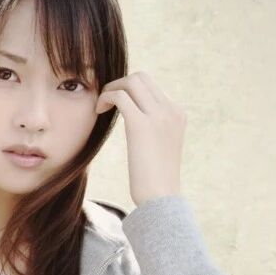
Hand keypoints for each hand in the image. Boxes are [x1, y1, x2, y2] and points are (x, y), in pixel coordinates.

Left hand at [96, 71, 184, 205]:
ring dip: (110, 89)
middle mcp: (170, 110)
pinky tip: (98, 112)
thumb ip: (152, 129)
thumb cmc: (154, 179)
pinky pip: (120, 96)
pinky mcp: (141, 125)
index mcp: (176, 113)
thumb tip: (136, 123)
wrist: (160, 197)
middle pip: (141, 77)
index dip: (128, 89)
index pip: (150, 85)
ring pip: (131, 81)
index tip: (114, 105)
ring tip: (100, 107)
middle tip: (104, 103)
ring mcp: (158, 116)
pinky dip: (106, 98)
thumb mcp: (159, 147)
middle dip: (118, 84)